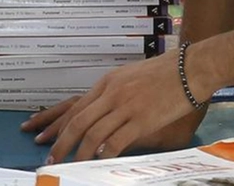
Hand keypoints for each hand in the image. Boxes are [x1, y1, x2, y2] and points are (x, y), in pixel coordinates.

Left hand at [21, 53, 211, 162]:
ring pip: (93, 133)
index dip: (57, 124)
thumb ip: (114, 93)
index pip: (75, 107)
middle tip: (50, 158)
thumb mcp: (130, 77)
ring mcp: (126, 106)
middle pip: (78, 121)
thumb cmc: (164, 72)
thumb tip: (100, 109)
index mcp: (107, 83)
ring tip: (70, 166)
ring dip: (79, 152)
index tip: (43, 137)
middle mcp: (111, 94)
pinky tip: (97, 162)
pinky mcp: (142, 119)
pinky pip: (116, 140)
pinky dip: (103, 153)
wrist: (190, 68)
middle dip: (61, 142)